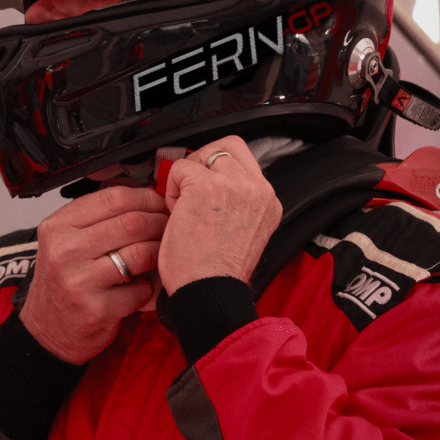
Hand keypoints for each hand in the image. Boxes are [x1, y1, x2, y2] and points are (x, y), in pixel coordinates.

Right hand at [20, 186, 168, 362]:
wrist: (47, 330)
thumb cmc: (63, 282)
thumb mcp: (65, 241)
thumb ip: (95, 218)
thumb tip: (143, 195)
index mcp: (58, 226)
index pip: (113, 198)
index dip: (146, 197)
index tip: (159, 202)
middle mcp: (64, 250)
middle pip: (131, 222)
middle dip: (159, 222)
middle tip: (169, 227)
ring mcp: (79, 281)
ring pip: (140, 252)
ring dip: (159, 252)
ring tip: (161, 254)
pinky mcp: (96, 308)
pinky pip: (140, 288)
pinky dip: (149, 286)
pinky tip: (143, 285)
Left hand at [158, 135, 281, 294]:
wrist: (211, 293)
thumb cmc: (217, 275)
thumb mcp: (242, 233)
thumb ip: (237, 204)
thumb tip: (212, 184)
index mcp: (268, 202)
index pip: (245, 161)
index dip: (218, 169)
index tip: (205, 190)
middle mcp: (257, 190)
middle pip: (228, 146)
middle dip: (204, 163)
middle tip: (191, 190)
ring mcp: (235, 185)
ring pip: (205, 153)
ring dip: (189, 176)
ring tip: (185, 208)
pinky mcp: (207, 186)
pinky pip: (180, 169)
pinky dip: (171, 189)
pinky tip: (177, 215)